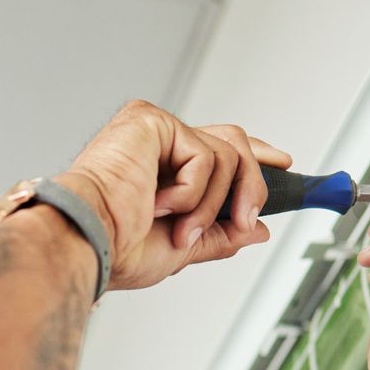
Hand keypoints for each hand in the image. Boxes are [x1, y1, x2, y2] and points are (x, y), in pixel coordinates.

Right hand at [57, 100, 289, 291]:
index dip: (255, 155)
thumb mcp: (181, 248)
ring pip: (228, 153)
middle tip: (244, 220)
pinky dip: (192, 193)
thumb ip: (219, 234)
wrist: (87, 242)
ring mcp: (155, 128)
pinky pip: (206, 156)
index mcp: (162, 165)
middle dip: (252, 184)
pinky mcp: (152, 121)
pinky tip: (160, 206)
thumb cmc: (115, 247)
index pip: (218, 146)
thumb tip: (256, 229)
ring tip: (182, 228)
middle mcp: (158, 141)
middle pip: (232, 142)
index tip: (282, 164)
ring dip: (213, 204)